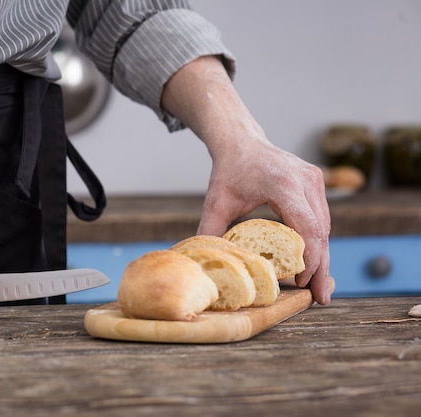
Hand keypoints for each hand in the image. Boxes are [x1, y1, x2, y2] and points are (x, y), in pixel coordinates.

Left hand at [197, 140, 331, 303]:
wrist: (241, 142)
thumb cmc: (228, 172)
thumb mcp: (216, 203)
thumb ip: (209, 232)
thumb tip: (203, 264)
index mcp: (283, 184)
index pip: (306, 226)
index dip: (309, 258)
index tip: (302, 283)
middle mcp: (305, 180)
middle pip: (321, 230)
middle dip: (321, 266)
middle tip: (320, 298)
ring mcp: (315, 180)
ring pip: (324, 226)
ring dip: (322, 256)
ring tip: (317, 286)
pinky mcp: (316, 182)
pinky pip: (321, 217)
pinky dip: (317, 241)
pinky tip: (313, 263)